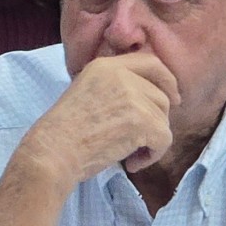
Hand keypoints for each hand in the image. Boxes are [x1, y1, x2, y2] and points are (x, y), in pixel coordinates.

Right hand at [19, 53, 178, 185]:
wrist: (53, 150)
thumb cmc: (63, 132)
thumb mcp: (85, 92)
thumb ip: (113, 87)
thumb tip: (148, 100)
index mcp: (106, 66)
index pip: (151, 63)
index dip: (167, 80)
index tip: (172, 98)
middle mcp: (121, 75)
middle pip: (161, 96)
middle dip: (157, 120)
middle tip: (141, 141)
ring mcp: (132, 96)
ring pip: (164, 120)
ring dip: (152, 141)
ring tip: (129, 154)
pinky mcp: (141, 120)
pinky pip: (164, 139)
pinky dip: (152, 156)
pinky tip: (131, 163)